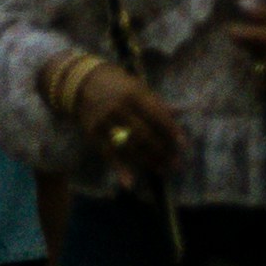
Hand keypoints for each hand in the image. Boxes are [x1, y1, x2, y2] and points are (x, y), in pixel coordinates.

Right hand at [81, 58, 187, 186]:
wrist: (82, 83)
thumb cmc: (118, 85)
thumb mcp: (139, 87)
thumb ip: (157, 103)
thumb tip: (181, 114)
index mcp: (134, 94)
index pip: (156, 115)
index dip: (171, 130)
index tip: (183, 144)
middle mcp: (119, 108)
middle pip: (144, 134)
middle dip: (162, 150)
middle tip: (176, 163)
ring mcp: (104, 123)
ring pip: (129, 147)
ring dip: (147, 161)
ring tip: (162, 170)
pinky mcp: (93, 135)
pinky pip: (108, 155)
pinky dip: (119, 170)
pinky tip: (129, 182)